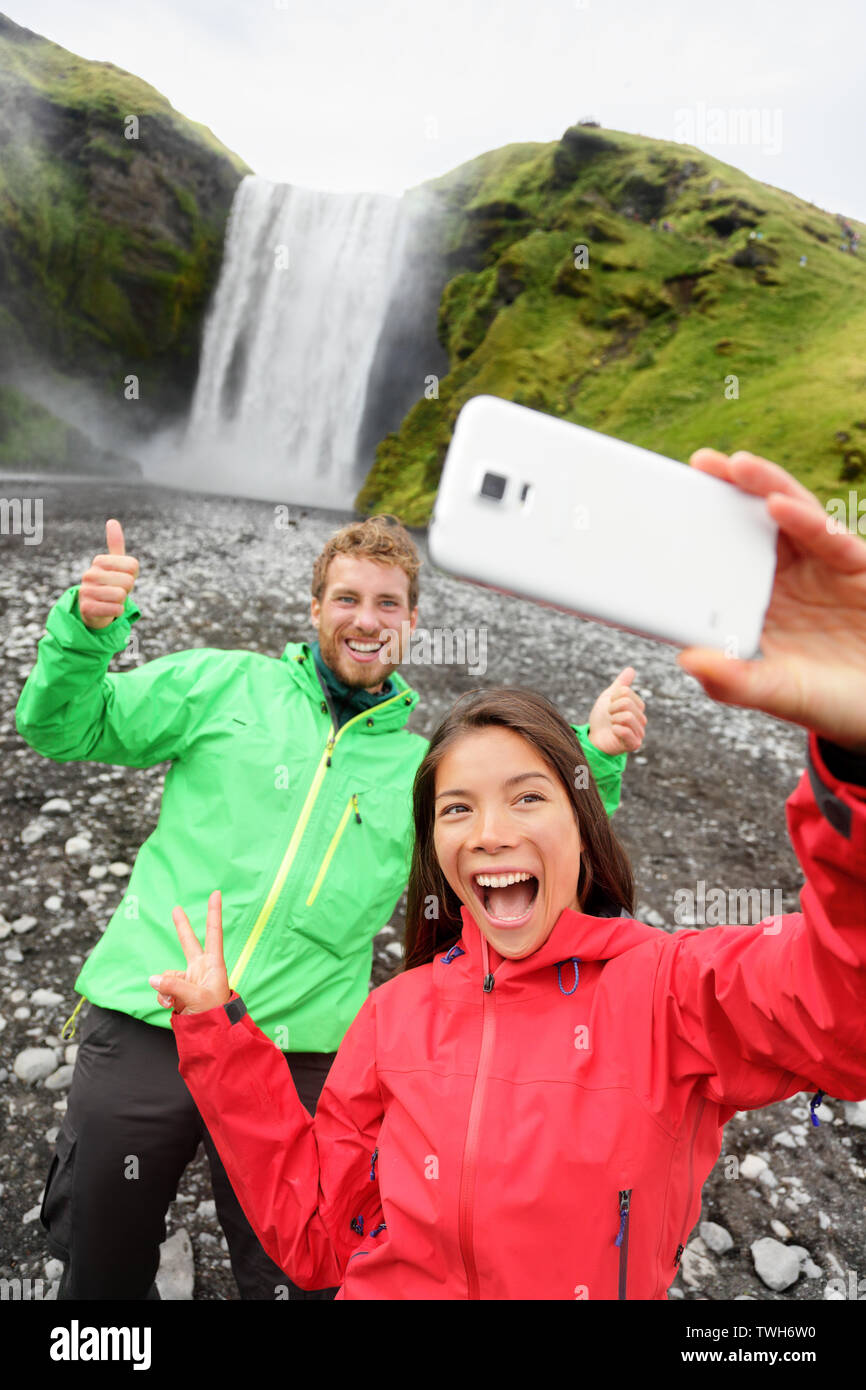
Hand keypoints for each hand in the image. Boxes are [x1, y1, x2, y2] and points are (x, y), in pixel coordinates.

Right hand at [78, 519, 139, 629]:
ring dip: (122, 601)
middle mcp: (89, 574)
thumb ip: (115, 544)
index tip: (121, 578)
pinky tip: (108, 609)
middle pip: (128, 581)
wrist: (95, 609)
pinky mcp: (87, 608)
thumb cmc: (110, 584)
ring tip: (111, 600)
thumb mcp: (116, 564)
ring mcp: (86, 591)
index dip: (133, 575)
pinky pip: (116, 609)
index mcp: (99, 561)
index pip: (133, 566)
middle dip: (127, 589)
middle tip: (116, 590)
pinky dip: (117, 611)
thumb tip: (111, 521)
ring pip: (121, 596)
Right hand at [148, 890, 230, 1014]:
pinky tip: (171, 1006)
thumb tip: (153, 979)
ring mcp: (189, 980)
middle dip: (181, 927)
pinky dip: (163, 997)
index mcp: (213, 965)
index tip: (217, 893)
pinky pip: (164, 988)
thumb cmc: (214, 1014)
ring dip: (166, 988)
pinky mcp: (179, 992)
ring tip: (175, 1003)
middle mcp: (201, 969)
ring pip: (168, 975)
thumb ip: (173, 986)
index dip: (214, 913)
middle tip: (176, 908)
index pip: (213, 933)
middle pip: (189, 943)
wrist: (212, 1035)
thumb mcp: (195, 998)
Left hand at [587, 666, 647, 753]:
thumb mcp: (609, 697)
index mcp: (638, 707)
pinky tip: (613, 732)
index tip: (610, 706)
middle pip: (626, 703)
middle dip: (612, 708)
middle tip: (610, 716)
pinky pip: (625, 731)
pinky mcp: (634, 745)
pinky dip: (615, 729)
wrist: (594, 737)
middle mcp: (642, 719)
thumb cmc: (602, 718)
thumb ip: (621, 684)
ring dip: (613, 719)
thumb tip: (631, 669)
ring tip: (612, 724)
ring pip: (627, 717)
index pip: (625, 692)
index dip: (613, 698)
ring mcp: (639, 732)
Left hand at [677, 450, 865, 753]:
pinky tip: (780, 506)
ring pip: (792, 516)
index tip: (667, 503)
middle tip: (700, 463)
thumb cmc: (830, 702)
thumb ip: (735, 681)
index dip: (701, 528)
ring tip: (737, 467)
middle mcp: (789, 577)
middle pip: (755, 523)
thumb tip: (687, 660)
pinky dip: (805, 520)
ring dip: (766, 487)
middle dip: (730, 489)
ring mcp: (824, 567)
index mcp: (759, 601)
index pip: (724, 555)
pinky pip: (831, 538)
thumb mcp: (778, 694)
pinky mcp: (857, 567)